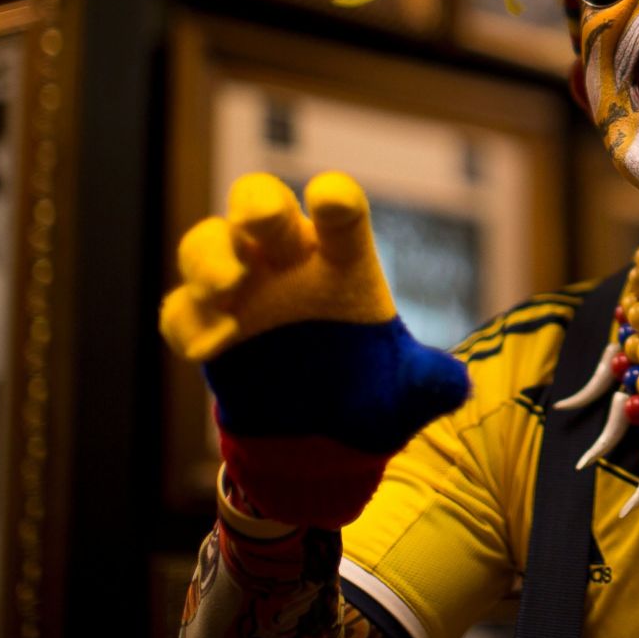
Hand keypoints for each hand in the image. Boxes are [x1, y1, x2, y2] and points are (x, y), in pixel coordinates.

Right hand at [160, 173, 468, 527]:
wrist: (321, 438)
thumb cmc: (372, 393)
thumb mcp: (407, 394)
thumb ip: (429, 384)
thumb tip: (457, 385)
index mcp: (343, 260)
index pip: (342, 217)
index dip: (336, 203)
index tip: (331, 199)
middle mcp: (288, 262)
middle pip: (262, 205)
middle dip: (259, 204)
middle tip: (263, 218)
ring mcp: (241, 290)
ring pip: (208, 243)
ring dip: (210, 257)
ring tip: (226, 286)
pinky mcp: (205, 327)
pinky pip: (181, 312)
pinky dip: (187, 323)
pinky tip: (210, 346)